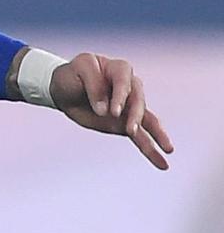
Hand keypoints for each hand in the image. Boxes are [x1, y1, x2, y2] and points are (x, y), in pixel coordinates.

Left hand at [46, 52, 173, 169]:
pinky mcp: (123, 124)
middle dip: (135, 116)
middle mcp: (130, 88)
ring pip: (146, 121)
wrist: (65, 88)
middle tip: (130, 129)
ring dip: (157, 135)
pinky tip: (162, 163)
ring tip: (168, 149)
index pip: (125, 81)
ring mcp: (129, 108)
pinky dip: (151, 150)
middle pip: (138, 101)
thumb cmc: (73, 74)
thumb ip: (93, 86)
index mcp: (119, 70)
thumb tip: (104, 111)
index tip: (113, 111)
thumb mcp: (79, 70)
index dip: (121, 96)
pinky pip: (141, 137)